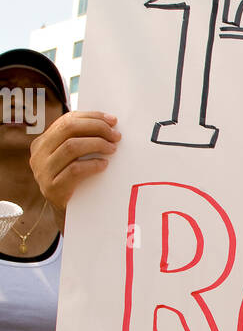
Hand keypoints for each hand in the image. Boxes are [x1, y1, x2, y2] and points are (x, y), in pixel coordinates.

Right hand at [29, 110, 120, 228]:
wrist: (67, 214)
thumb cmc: (74, 181)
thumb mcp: (71, 158)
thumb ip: (80, 140)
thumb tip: (108, 123)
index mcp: (42, 142)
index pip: (67, 120)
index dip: (91, 117)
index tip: (112, 120)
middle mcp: (38, 154)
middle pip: (69, 129)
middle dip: (96, 128)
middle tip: (115, 135)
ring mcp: (42, 172)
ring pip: (71, 146)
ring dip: (97, 144)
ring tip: (112, 149)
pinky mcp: (52, 189)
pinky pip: (74, 170)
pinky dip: (92, 164)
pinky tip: (104, 165)